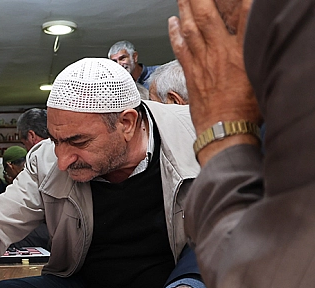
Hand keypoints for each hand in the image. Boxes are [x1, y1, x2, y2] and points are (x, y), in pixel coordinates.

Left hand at [169, 0, 259, 163]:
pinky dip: (174, 32)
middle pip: (208, 17)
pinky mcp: (190, 73)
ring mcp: (202, 62)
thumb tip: (254, 44)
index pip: (242, 17)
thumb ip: (254, 56)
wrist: (224, 131)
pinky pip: (180, 47)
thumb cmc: (245, 110)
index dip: (240, 2)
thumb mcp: (260, 76)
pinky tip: (172, 22)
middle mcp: (219, 53)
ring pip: (191, 29)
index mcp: (241, 53)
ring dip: (186, 10)